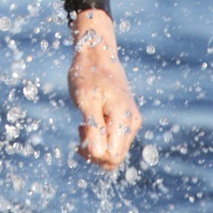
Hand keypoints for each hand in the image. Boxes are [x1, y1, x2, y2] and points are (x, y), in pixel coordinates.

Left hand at [67, 9, 140, 169]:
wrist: (96, 54)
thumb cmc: (88, 73)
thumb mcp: (85, 99)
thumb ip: (92, 126)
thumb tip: (97, 154)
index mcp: (124, 117)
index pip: (114, 156)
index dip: (95, 154)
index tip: (80, 136)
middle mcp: (132, 122)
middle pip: (115, 157)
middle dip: (95, 151)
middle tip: (80, 130)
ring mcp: (130, 121)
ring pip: (114, 151)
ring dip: (96, 144)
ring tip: (83, 124)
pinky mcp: (125, 120)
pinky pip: (114, 141)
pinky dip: (99, 138)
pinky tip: (89, 123)